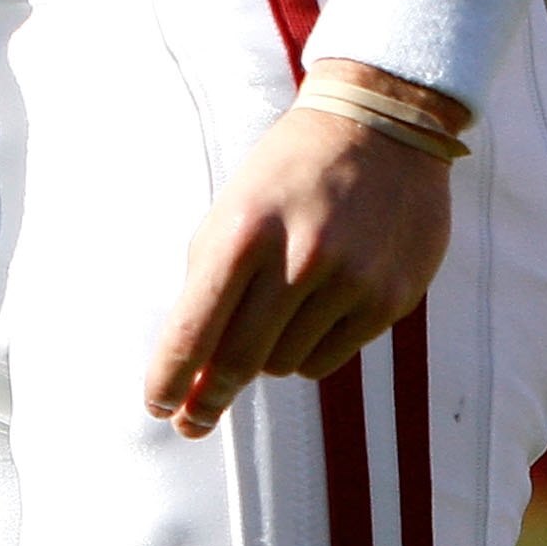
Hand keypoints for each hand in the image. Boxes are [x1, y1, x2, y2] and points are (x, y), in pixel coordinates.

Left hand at [144, 99, 455, 439]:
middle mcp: (299, 257)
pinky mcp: (388, 300)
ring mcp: (349, 281)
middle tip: (192, 420)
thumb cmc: (290, 172)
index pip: (195, 326)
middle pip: (238, 361)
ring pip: (283, 365)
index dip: (169, 377)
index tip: (157, 406)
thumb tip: (189, 370)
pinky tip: (317, 307)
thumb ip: (210, 281)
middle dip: (208, 397)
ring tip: (277, 308)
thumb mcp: (236, 205)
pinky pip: (326, 359)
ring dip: (266, 355)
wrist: (382, 125)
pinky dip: (308, 348)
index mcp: (246, 227)